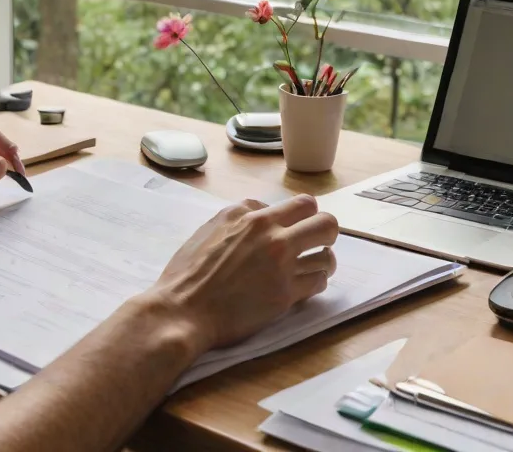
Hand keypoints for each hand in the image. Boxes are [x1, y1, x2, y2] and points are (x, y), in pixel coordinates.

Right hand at [149, 195, 338, 354]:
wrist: (185, 308)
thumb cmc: (189, 270)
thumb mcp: (212, 227)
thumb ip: (241, 216)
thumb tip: (263, 213)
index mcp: (250, 216)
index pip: (302, 203)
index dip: (306, 214)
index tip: (301, 223)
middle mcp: (271, 235)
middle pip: (326, 224)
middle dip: (325, 232)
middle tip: (315, 242)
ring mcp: (281, 265)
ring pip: (327, 257)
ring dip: (323, 260)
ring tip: (314, 265)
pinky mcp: (286, 295)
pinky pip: (318, 282)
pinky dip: (315, 282)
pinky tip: (304, 285)